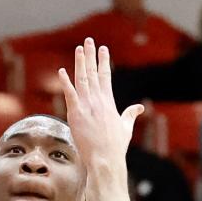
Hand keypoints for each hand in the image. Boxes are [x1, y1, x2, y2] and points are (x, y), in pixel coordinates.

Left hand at [57, 39, 143, 170]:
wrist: (106, 159)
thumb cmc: (116, 146)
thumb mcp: (125, 128)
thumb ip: (130, 114)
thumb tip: (139, 107)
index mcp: (109, 102)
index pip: (106, 76)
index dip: (103, 61)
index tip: (103, 49)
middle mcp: (98, 101)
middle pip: (93, 73)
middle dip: (91, 56)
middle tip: (88, 40)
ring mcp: (87, 107)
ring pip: (82, 79)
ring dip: (80, 63)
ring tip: (79, 48)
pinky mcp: (76, 114)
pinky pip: (69, 95)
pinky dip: (65, 82)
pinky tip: (61, 71)